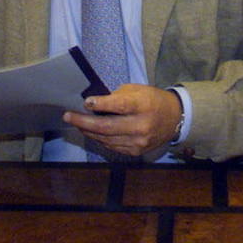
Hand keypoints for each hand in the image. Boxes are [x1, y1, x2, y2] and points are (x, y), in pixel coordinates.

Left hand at [63, 85, 182, 157]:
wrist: (174, 119)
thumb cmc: (152, 100)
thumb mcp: (138, 90)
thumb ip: (117, 96)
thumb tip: (93, 104)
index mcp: (143, 105)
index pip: (120, 106)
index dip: (101, 104)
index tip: (86, 102)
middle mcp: (141, 126)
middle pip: (107, 127)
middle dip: (84, 122)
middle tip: (68, 116)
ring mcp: (138, 142)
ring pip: (106, 139)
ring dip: (88, 131)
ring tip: (76, 123)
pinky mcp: (135, 151)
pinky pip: (111, 146)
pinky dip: (99, 138)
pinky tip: (90, 132)